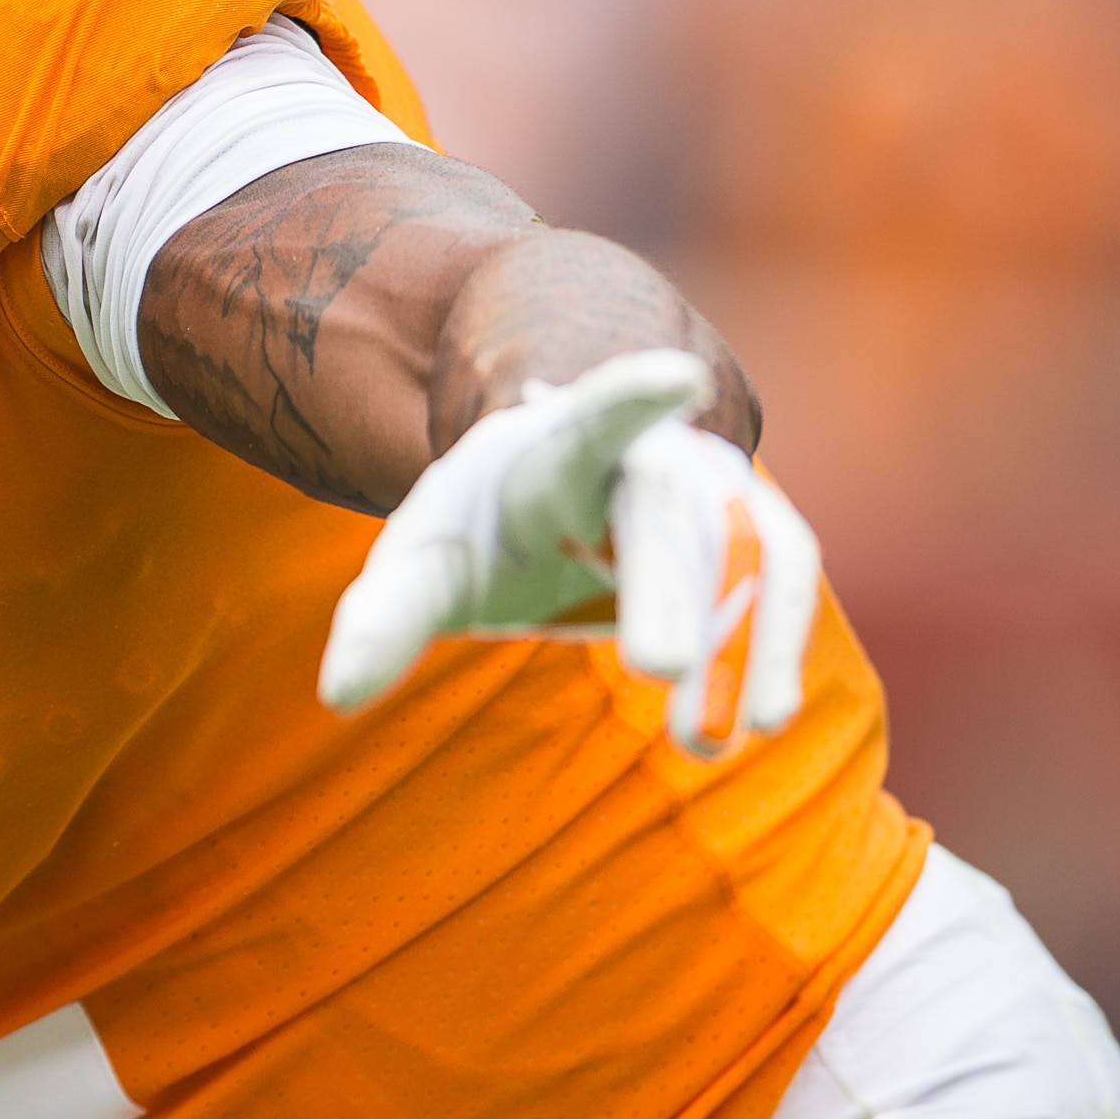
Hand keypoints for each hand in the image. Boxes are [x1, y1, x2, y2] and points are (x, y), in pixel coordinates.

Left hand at [316, 348, 820, 756]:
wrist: (558, 492)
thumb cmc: (486, 525)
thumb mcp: (422, 560)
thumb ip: (383, 618)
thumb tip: (336, 695)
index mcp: (556, 449)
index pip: (592, 418)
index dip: (631, 396)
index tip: (676, 378)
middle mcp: (648, 457)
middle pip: (664, 510)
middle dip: (664, 587)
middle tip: (648, 668)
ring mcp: (716, 489)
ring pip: (745, 549)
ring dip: (735, 643)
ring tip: (702, 740)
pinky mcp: (761, 535)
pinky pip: (783, 585)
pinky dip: (774, 649)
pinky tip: (756, 720)